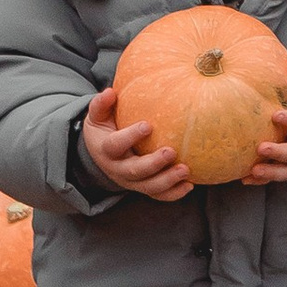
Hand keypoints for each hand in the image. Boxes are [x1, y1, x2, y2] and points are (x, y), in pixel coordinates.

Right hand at [82, 84, 191, 203]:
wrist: (100, 155)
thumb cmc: (104, 130)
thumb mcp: (97, 117)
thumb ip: (101, 105)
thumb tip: (110, 92)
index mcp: (106, 150)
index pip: (115, 145)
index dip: (130, 137)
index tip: (147, 125)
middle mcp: (118, 169)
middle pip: (134, 171)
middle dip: (153, 164)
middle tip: (171, 151)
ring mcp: (131, 182)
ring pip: (149, 187)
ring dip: (168, 181)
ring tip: (185, 170)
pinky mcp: (143, 187)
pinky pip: (158, 195)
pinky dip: (174, 193)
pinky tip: (189, 185)